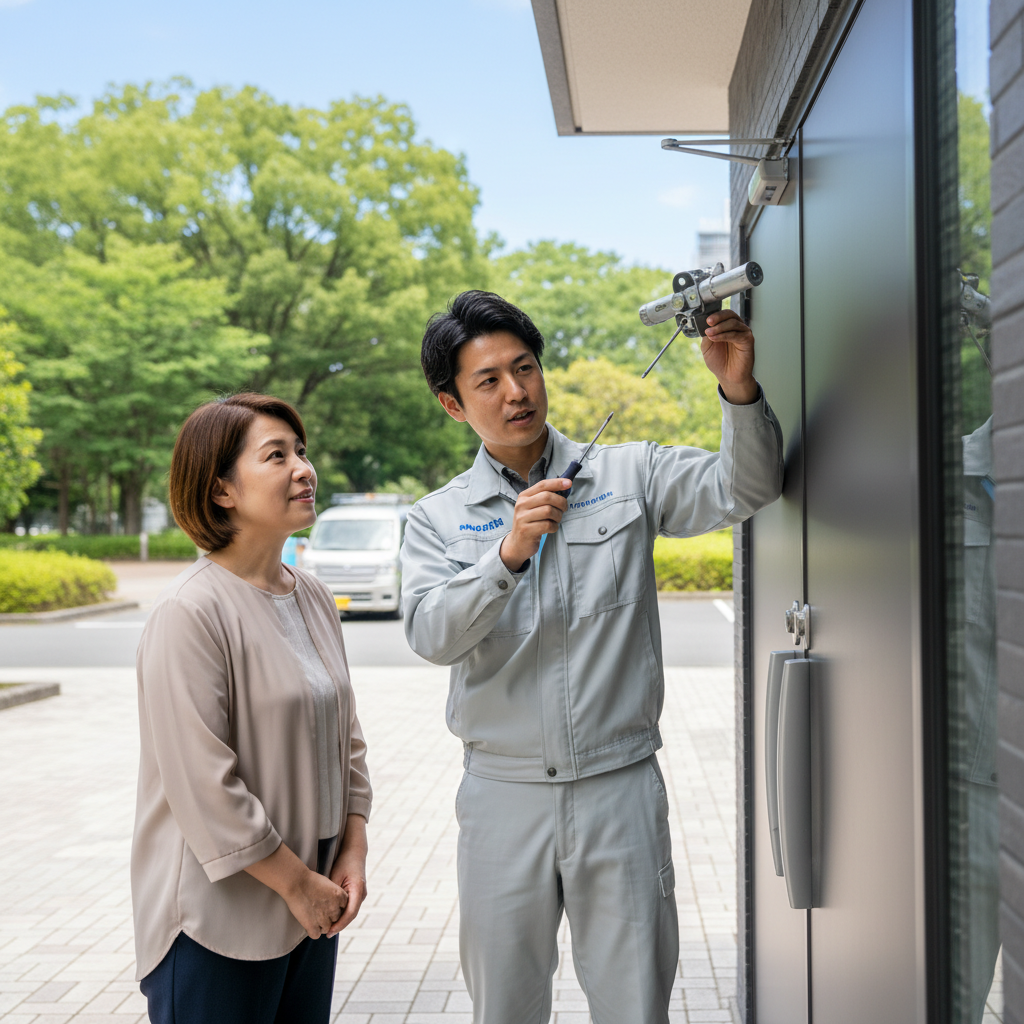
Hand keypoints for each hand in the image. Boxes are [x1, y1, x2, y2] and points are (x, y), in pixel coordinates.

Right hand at [283, 868, 348, 939]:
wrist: (296, 882)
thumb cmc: (310, 880)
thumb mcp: (329, 884)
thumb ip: (334, 896)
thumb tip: (335, 905)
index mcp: (340, 896)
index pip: (344, 909)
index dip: (335, 908)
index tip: (328, 905)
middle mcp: (334, 908)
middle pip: (336, 919)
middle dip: (329, 917)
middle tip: (318, 911)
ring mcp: (324, 918)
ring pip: (327, 929)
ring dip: (321, 925)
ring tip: (313, 918)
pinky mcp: (312, 926)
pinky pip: (316, 935)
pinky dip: (312, 931)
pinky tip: (308, 924)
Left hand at [326, 814, 367, 936]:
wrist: (355, 852)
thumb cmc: (344, 862)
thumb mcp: (335, 875)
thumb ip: (332, 892)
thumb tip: (324, 908)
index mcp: (358, 890)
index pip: (350, 913)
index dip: (340, 924)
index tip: (329, 932)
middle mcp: (362, 894)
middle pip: (351, 915)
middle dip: (339, 925)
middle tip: (327, 934)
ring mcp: (361, 895)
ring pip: (350, 912)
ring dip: (341, 921)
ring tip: (328, 929)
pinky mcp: (357, 894)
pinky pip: (350, 907)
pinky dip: (342, 914)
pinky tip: (332, 918)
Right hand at [499, 478, 570, 571]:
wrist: (517, 544)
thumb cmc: (530, 523)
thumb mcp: (533, 507)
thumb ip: (544, 497)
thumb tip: (564, 486)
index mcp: (524, 496)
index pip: (542, 485)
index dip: (557, 483)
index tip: (569, 483)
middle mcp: (521, 505)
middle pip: (547, 497)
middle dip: (561, 502)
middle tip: (564, 509)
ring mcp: (522, 518)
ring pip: (549, 511)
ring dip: (558, 516)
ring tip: (556, 520)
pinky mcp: (526, 530)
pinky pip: (547, 525)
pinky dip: (554, 527)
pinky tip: (551, 528)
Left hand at [701, 310, 758, 404]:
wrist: (727, 376)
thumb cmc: (719, 362)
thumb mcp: (707, 347)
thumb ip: (707, 335)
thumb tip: (706, 326)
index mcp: (726, 327)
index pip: (722, 314)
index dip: (714, 315)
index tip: (705, 319)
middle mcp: (736, 328)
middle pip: (729, 315)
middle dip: (718, 317)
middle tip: (709, 322)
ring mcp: (743, 333)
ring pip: (733, 323)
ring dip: (719, 327)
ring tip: (709, 333)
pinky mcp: (748, 340)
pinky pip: (736, 334)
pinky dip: (724, 335)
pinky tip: (715, 338)